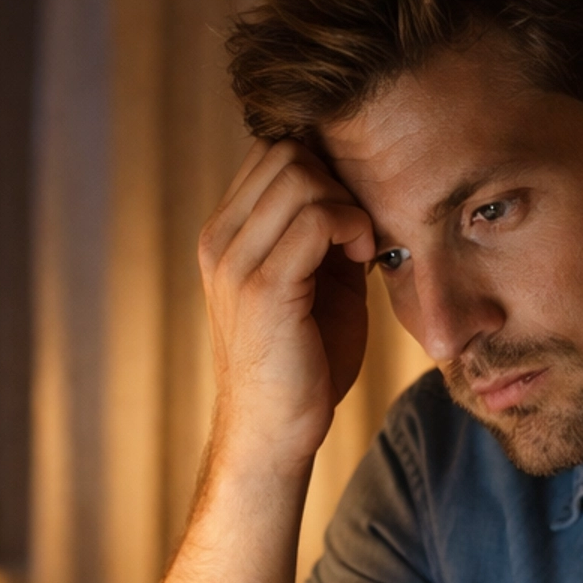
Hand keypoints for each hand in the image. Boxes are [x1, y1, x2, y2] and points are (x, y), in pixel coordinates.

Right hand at [198, 140, 374, 473]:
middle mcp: (219, 240)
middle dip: (335, 178)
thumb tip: (355, 188)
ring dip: (346, 202)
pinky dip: (351, 226)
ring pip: (298, 175)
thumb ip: (319, 234)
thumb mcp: (310, 282)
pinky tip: (362, 261)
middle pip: (282, 151)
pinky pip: (314, 218)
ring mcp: (235, 261)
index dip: (321, 169)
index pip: (268, 153)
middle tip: (358, 230)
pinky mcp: (263, 288)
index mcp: (224, 235)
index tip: (348, 216)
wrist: (275, 431)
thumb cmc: (301, 362)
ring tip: (361, 248)